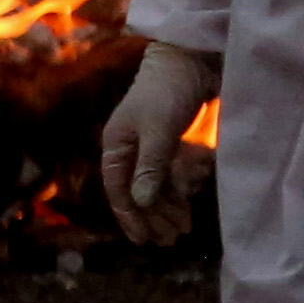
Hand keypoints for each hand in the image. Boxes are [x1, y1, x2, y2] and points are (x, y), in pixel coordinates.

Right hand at [97, 40, 221, 246]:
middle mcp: (126, 149)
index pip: (117, 189)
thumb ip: (150, 167)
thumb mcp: (159, 131)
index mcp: (115, 145)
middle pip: (134, 192)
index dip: (129, 217)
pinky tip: (185, 210)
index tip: (143, 241)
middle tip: (171, 240)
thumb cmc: (168, 93)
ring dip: (164, 210)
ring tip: (181, 231)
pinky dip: (174, 195)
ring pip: (150, 188)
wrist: (189, 61)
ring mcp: (145, 147)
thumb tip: (141, 202)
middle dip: (151, 218)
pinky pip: (164, 178)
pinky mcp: (164, 144)